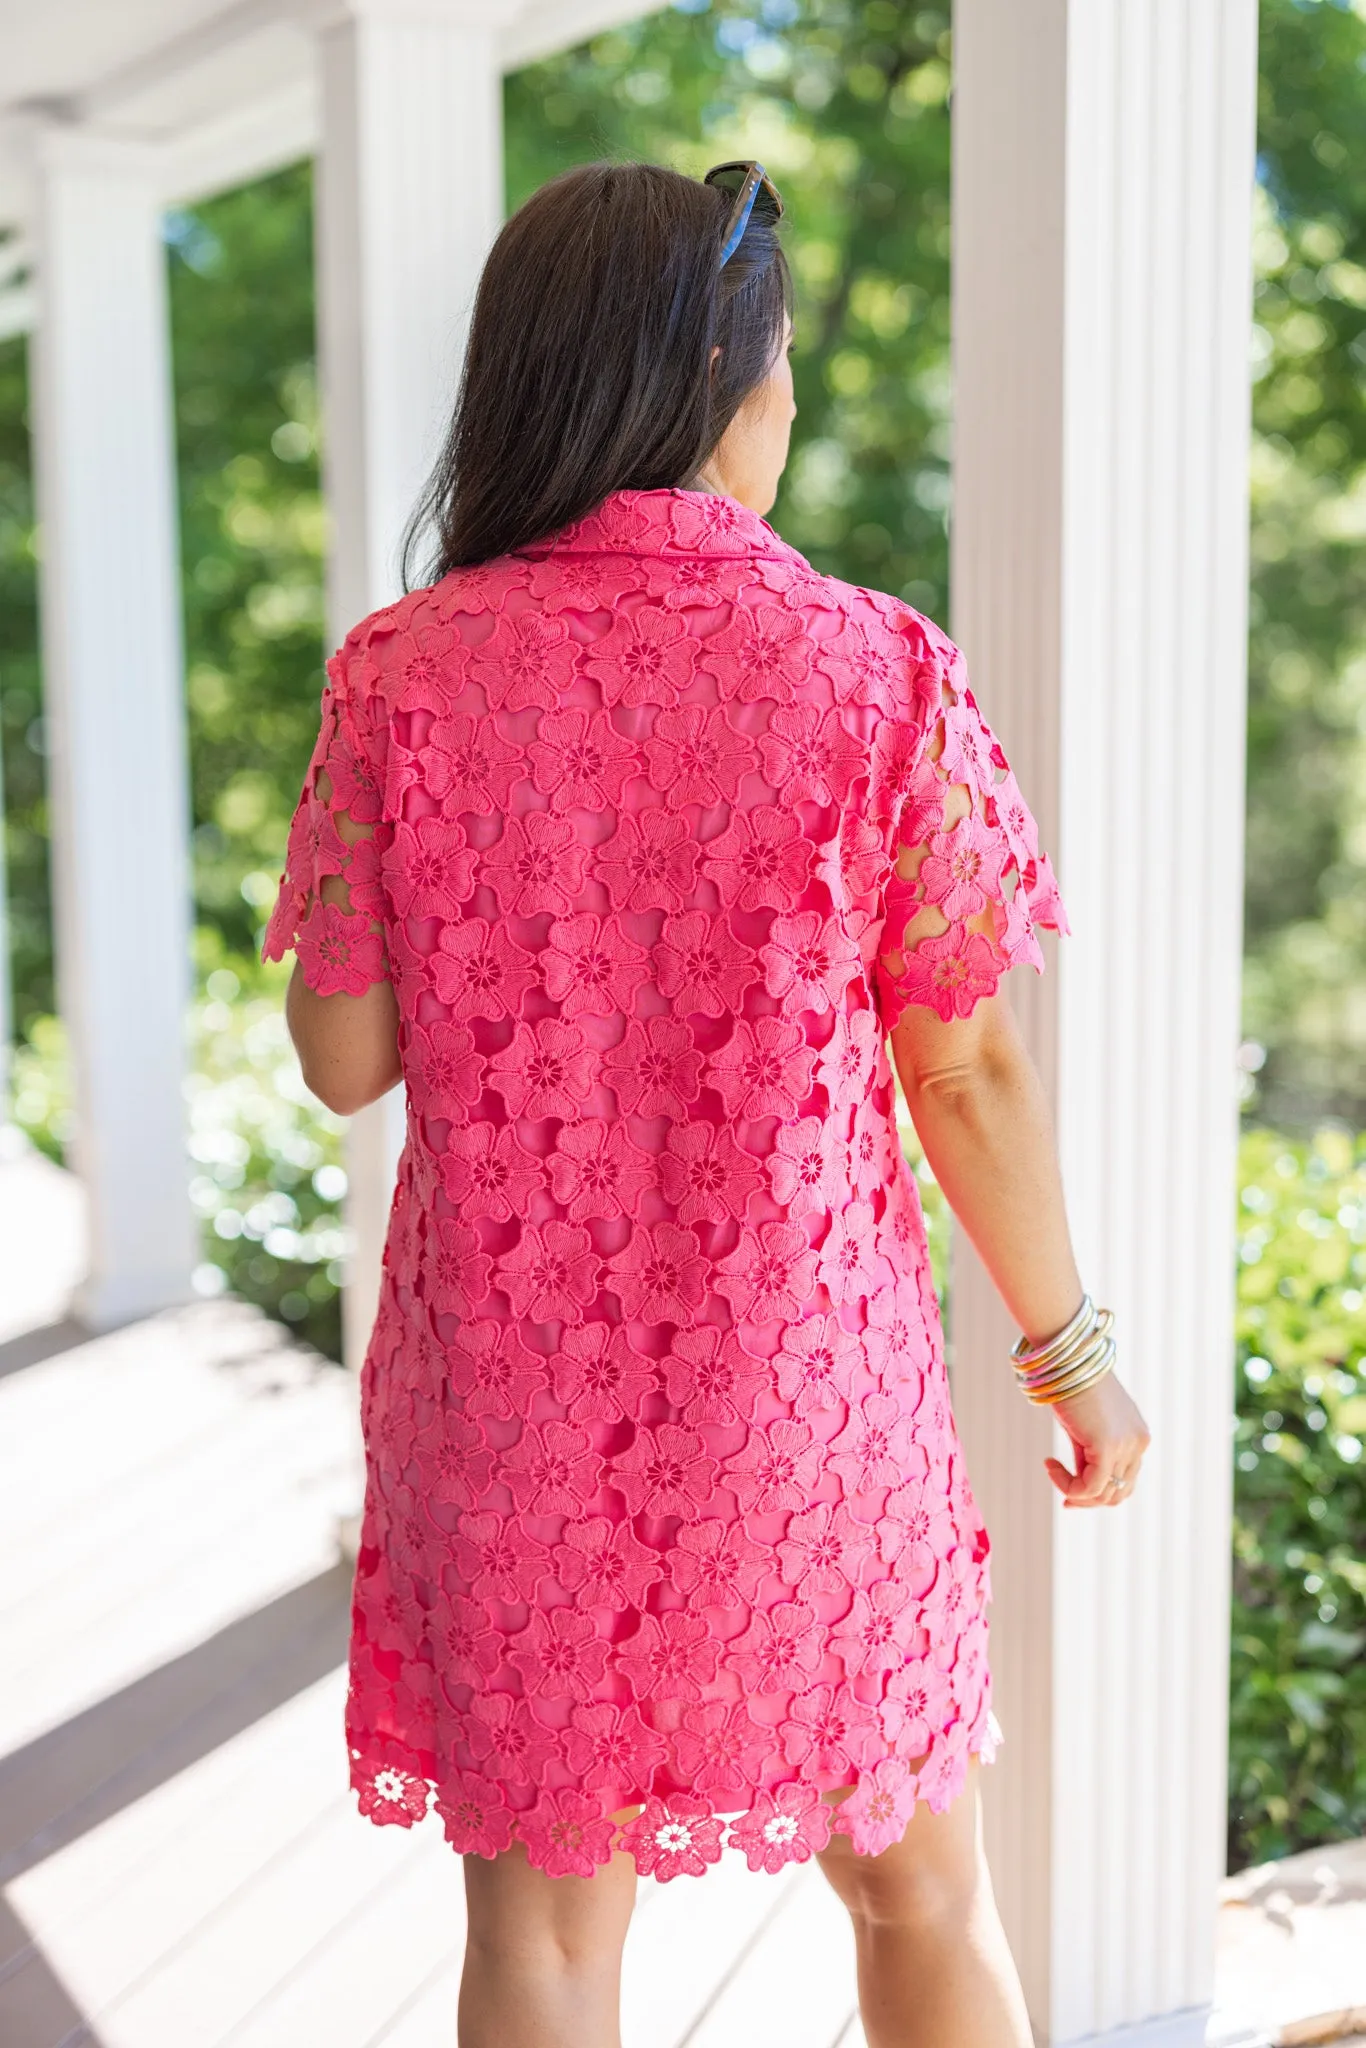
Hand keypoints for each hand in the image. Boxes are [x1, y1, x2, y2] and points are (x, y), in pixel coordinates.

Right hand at [1042, 1370, 1150, 1507]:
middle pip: (1118, 1493)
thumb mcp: (1085, 1426)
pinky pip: (1090, 1487)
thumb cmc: (1071, 1385)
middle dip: (1089, 1500)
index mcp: (1138, 1436)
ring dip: (1075, 1492)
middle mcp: (1139, 1443)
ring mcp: (1127, 1445)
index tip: (1070, 1494)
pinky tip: (1050, 1465)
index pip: (1125, 1482)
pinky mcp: (1109, 1446)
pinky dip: (1068, 1485)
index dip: (1098, 1494)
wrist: (1069, 1358)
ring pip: (1104, 1494)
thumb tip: (1079, 1486)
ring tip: (1053, 1471)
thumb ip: (1089, 1454)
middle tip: (1064, 1498)